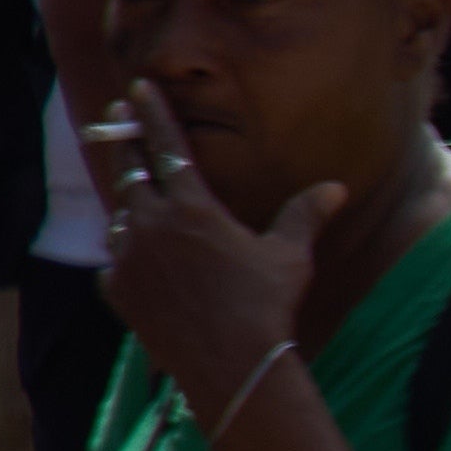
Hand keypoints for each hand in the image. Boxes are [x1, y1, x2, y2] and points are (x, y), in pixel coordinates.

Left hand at [89, 109, 319, 413]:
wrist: (230, 363)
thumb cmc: (266, 305)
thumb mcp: (290, 256)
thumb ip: (304, 215)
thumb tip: (335, 188)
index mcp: (192, 208)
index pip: (167, 146)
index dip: (152, 114)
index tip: (138, 88)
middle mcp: (151, 224)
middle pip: (130, 171)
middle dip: (124, 141)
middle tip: (114, 118)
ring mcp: (128, 257)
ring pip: (121, 215)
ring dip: (129, 201)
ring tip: (135, 195)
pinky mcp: (117, 288)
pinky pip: (116, 257)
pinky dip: (126, 249)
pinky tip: (138, 255)